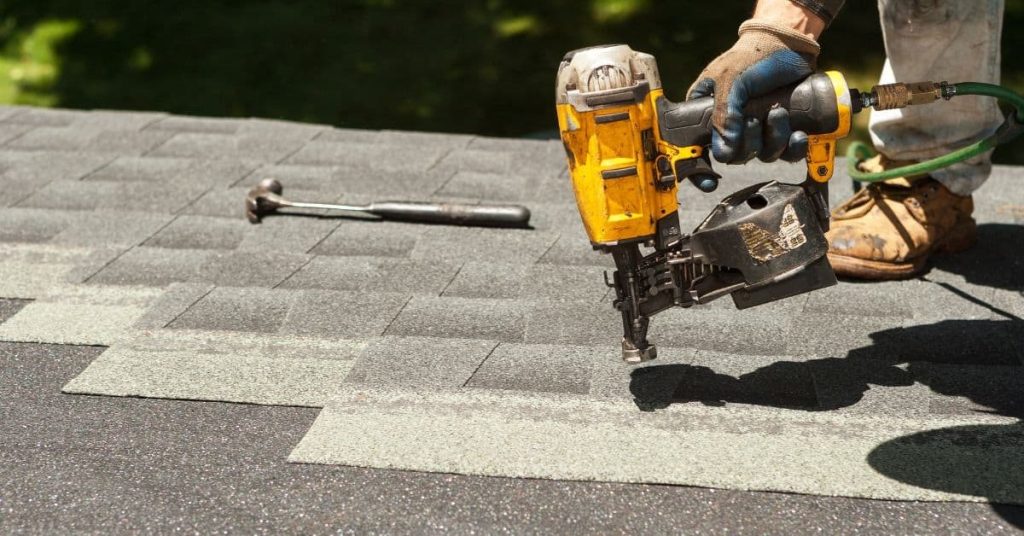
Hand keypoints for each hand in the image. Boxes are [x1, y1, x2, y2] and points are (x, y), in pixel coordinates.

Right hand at [688, 20, 820, 163]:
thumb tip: (723, 152)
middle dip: (749, 144)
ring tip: (779, 113)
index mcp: (707, 114)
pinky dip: (793, 148)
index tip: (709, 180)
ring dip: (773, 140)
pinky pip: (785, 153)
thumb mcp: (731, 81)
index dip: (699, 169)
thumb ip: (724, 114)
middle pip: (735, 157)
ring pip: (761, 155)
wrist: (789, 43)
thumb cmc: (753, 55)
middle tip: (755, 120)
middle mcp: (730, 125)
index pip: (695, 148)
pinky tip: (798, 134)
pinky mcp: (781, 129)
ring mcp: (756, 128)